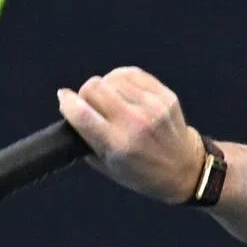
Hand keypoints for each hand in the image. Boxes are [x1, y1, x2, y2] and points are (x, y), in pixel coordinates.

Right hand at [56, 67, 206, 203]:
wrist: (183, 170)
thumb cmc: (140, 172)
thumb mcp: (108, 167)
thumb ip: (86, 140)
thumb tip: (69, 108)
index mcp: (118, 146)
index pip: (81, 114)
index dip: (66, 101)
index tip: (63, 98)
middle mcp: (135, 124)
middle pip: (94, 87)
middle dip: (85, 94)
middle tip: (90, 104)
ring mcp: (152, 108)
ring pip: (111, 78)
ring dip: (105, 87)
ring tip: (110, 100)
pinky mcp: (165, 96)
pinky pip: (131, 74)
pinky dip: (121, 80)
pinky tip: (123, 91)